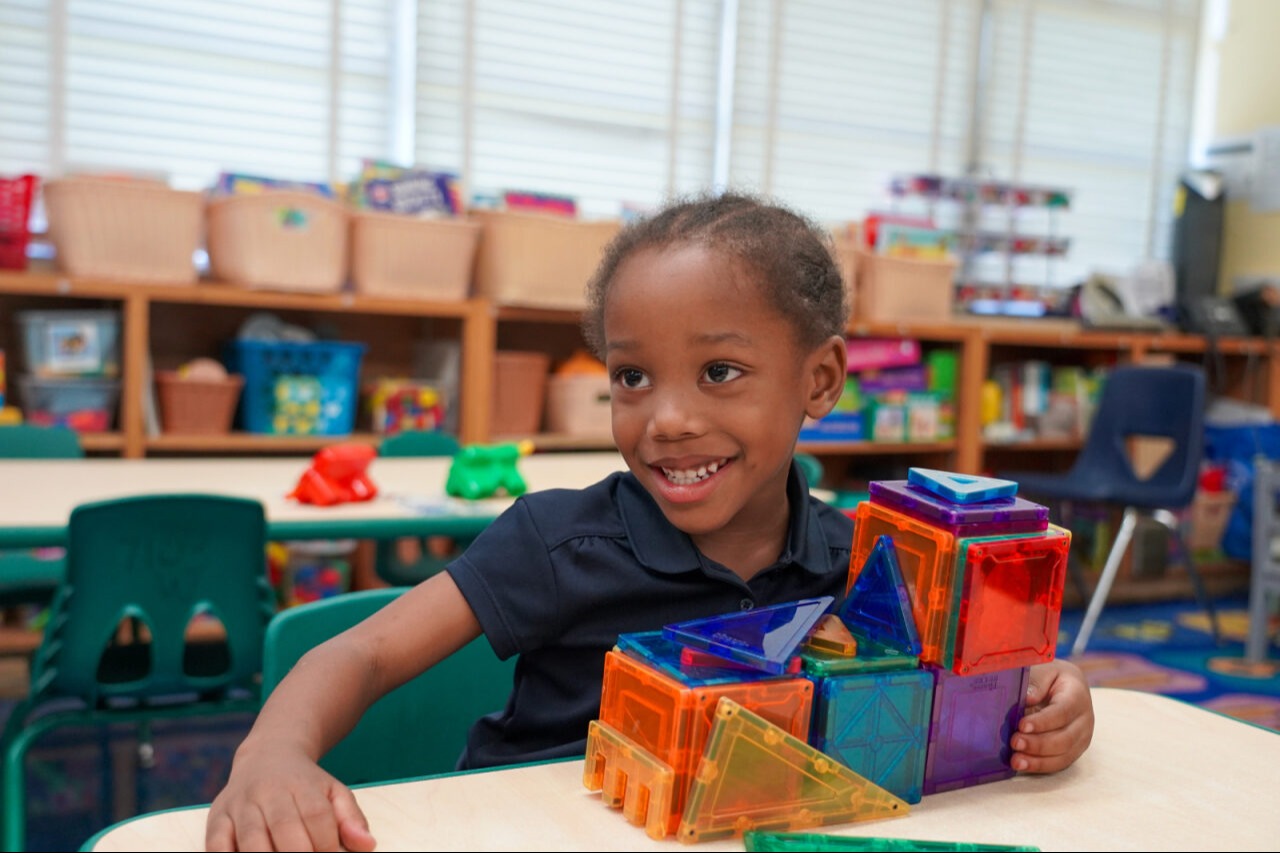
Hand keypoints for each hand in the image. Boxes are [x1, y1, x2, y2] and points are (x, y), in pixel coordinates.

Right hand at [205, 744, 375, 851]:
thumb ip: (350, 818)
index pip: (317, 815)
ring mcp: (240, 804)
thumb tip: (367, 845)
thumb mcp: (333, 791)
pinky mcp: (218, 817)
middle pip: (285, 827)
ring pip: (251, 838)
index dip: (327, 844)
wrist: (266, 755)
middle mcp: (268, 792)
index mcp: (301, 784)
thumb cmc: (305, 784)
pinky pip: (216, 843)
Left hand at [1010, 659, 1094, 773]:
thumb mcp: (1044, 670)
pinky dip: (1039, 766)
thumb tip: (1028, 698)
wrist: (1065, 684)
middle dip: (1038, 744)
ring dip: (1038, 760)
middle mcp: (1084, 720)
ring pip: (1063, 755)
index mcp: (1078, 696)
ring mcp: (1081, 738)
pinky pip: (1058, 763)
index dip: (1043, 721)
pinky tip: (1022, 765)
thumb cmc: (1050, 677)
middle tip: (1015, 742)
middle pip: (1064, 738)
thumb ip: (1036, 682)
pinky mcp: (1073, 751)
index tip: (1021, 725)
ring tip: (1015, 760)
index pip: (1063, 712)